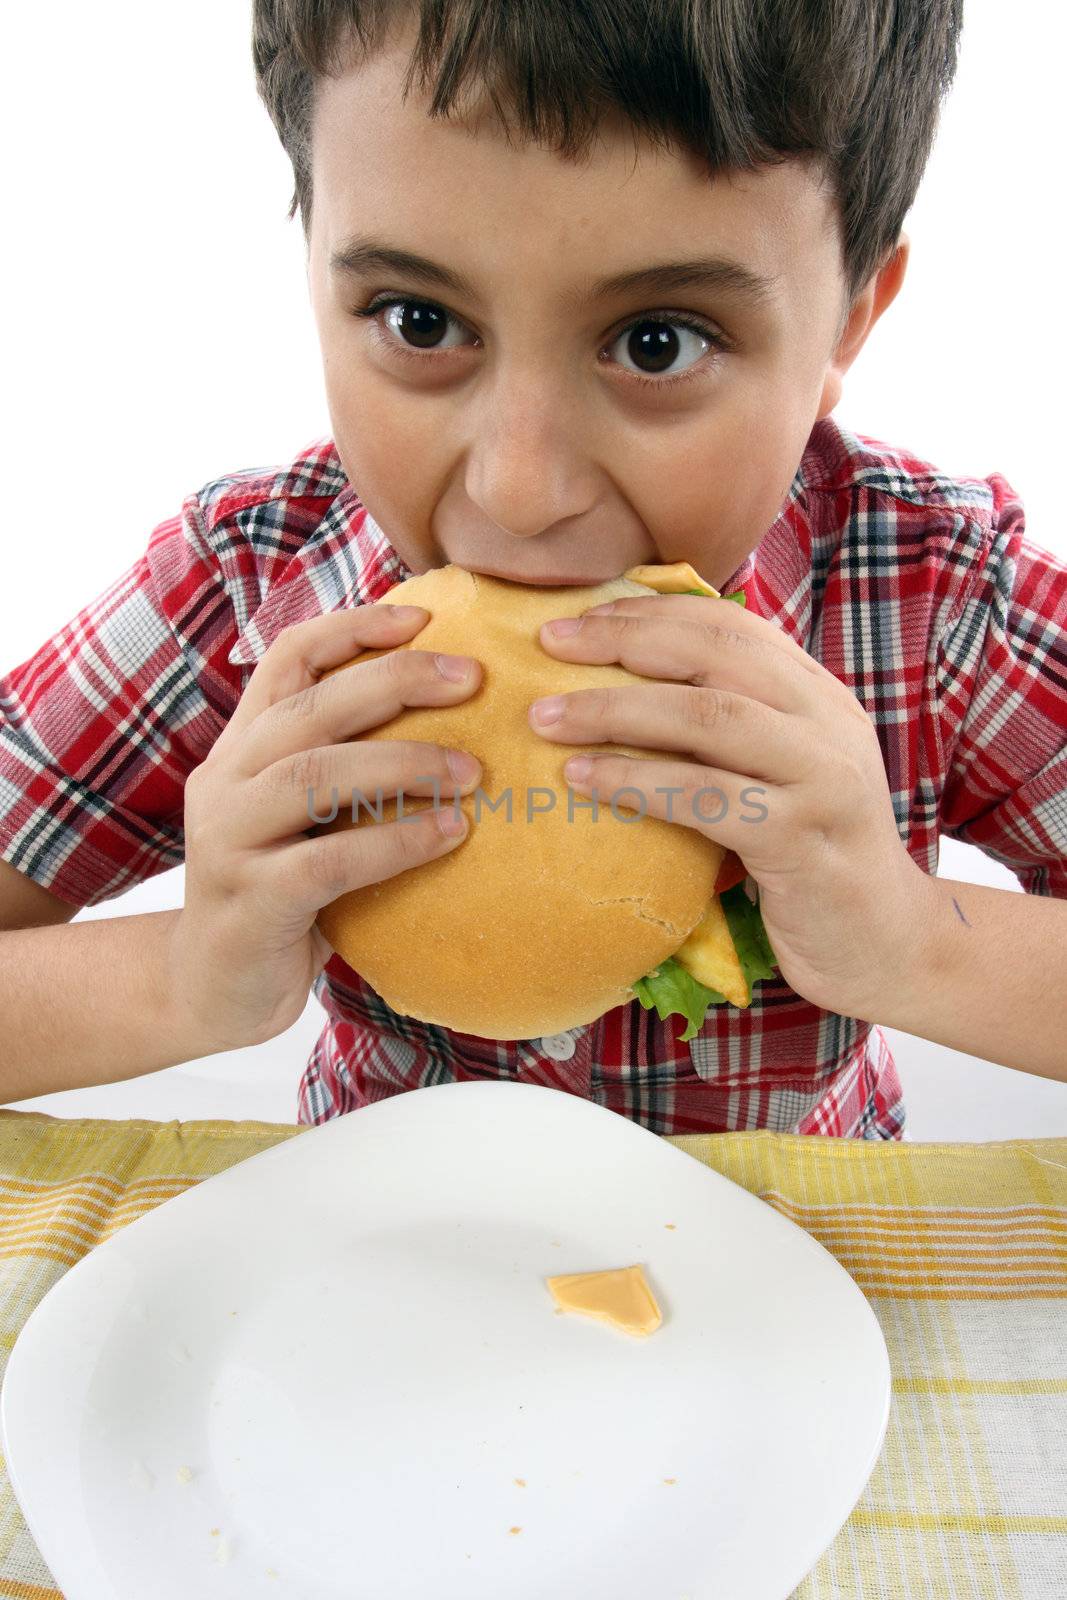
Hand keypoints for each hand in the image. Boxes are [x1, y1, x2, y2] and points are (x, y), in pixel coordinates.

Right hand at [170, 605, 482, 1049]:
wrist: (216, 989)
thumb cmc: (284, 892)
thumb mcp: (305, 817)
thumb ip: (346, 766)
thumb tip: (454, 712)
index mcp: (240, 747)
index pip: (288, 658)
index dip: (354, 629)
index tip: (424, 619)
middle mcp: (224, 780)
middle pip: (310, 706)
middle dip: (396, 681)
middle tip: (472, 680)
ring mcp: (228, 840)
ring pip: (316, 776)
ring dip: (403, 764)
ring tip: (472, 772)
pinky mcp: (251, 901)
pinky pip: (330, 860)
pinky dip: (396, 842)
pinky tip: (450, 835)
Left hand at [530, 592, 934, 1018]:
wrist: (885, 944)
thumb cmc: (811, 858)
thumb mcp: (780, 775)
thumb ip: (731, 729)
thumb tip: (629, 685)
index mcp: (819, 697)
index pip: (732, 626)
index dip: (652, 613)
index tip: (580, 618)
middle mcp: (829, 724)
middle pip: (717, 655)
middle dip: (624, 641)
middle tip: (550, 644)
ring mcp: (823, 779)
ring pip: (710, 717)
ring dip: (617, 710)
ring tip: (546, 717)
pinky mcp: (803, 840)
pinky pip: (707, 798)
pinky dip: (638, 782)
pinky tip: (582, 780)